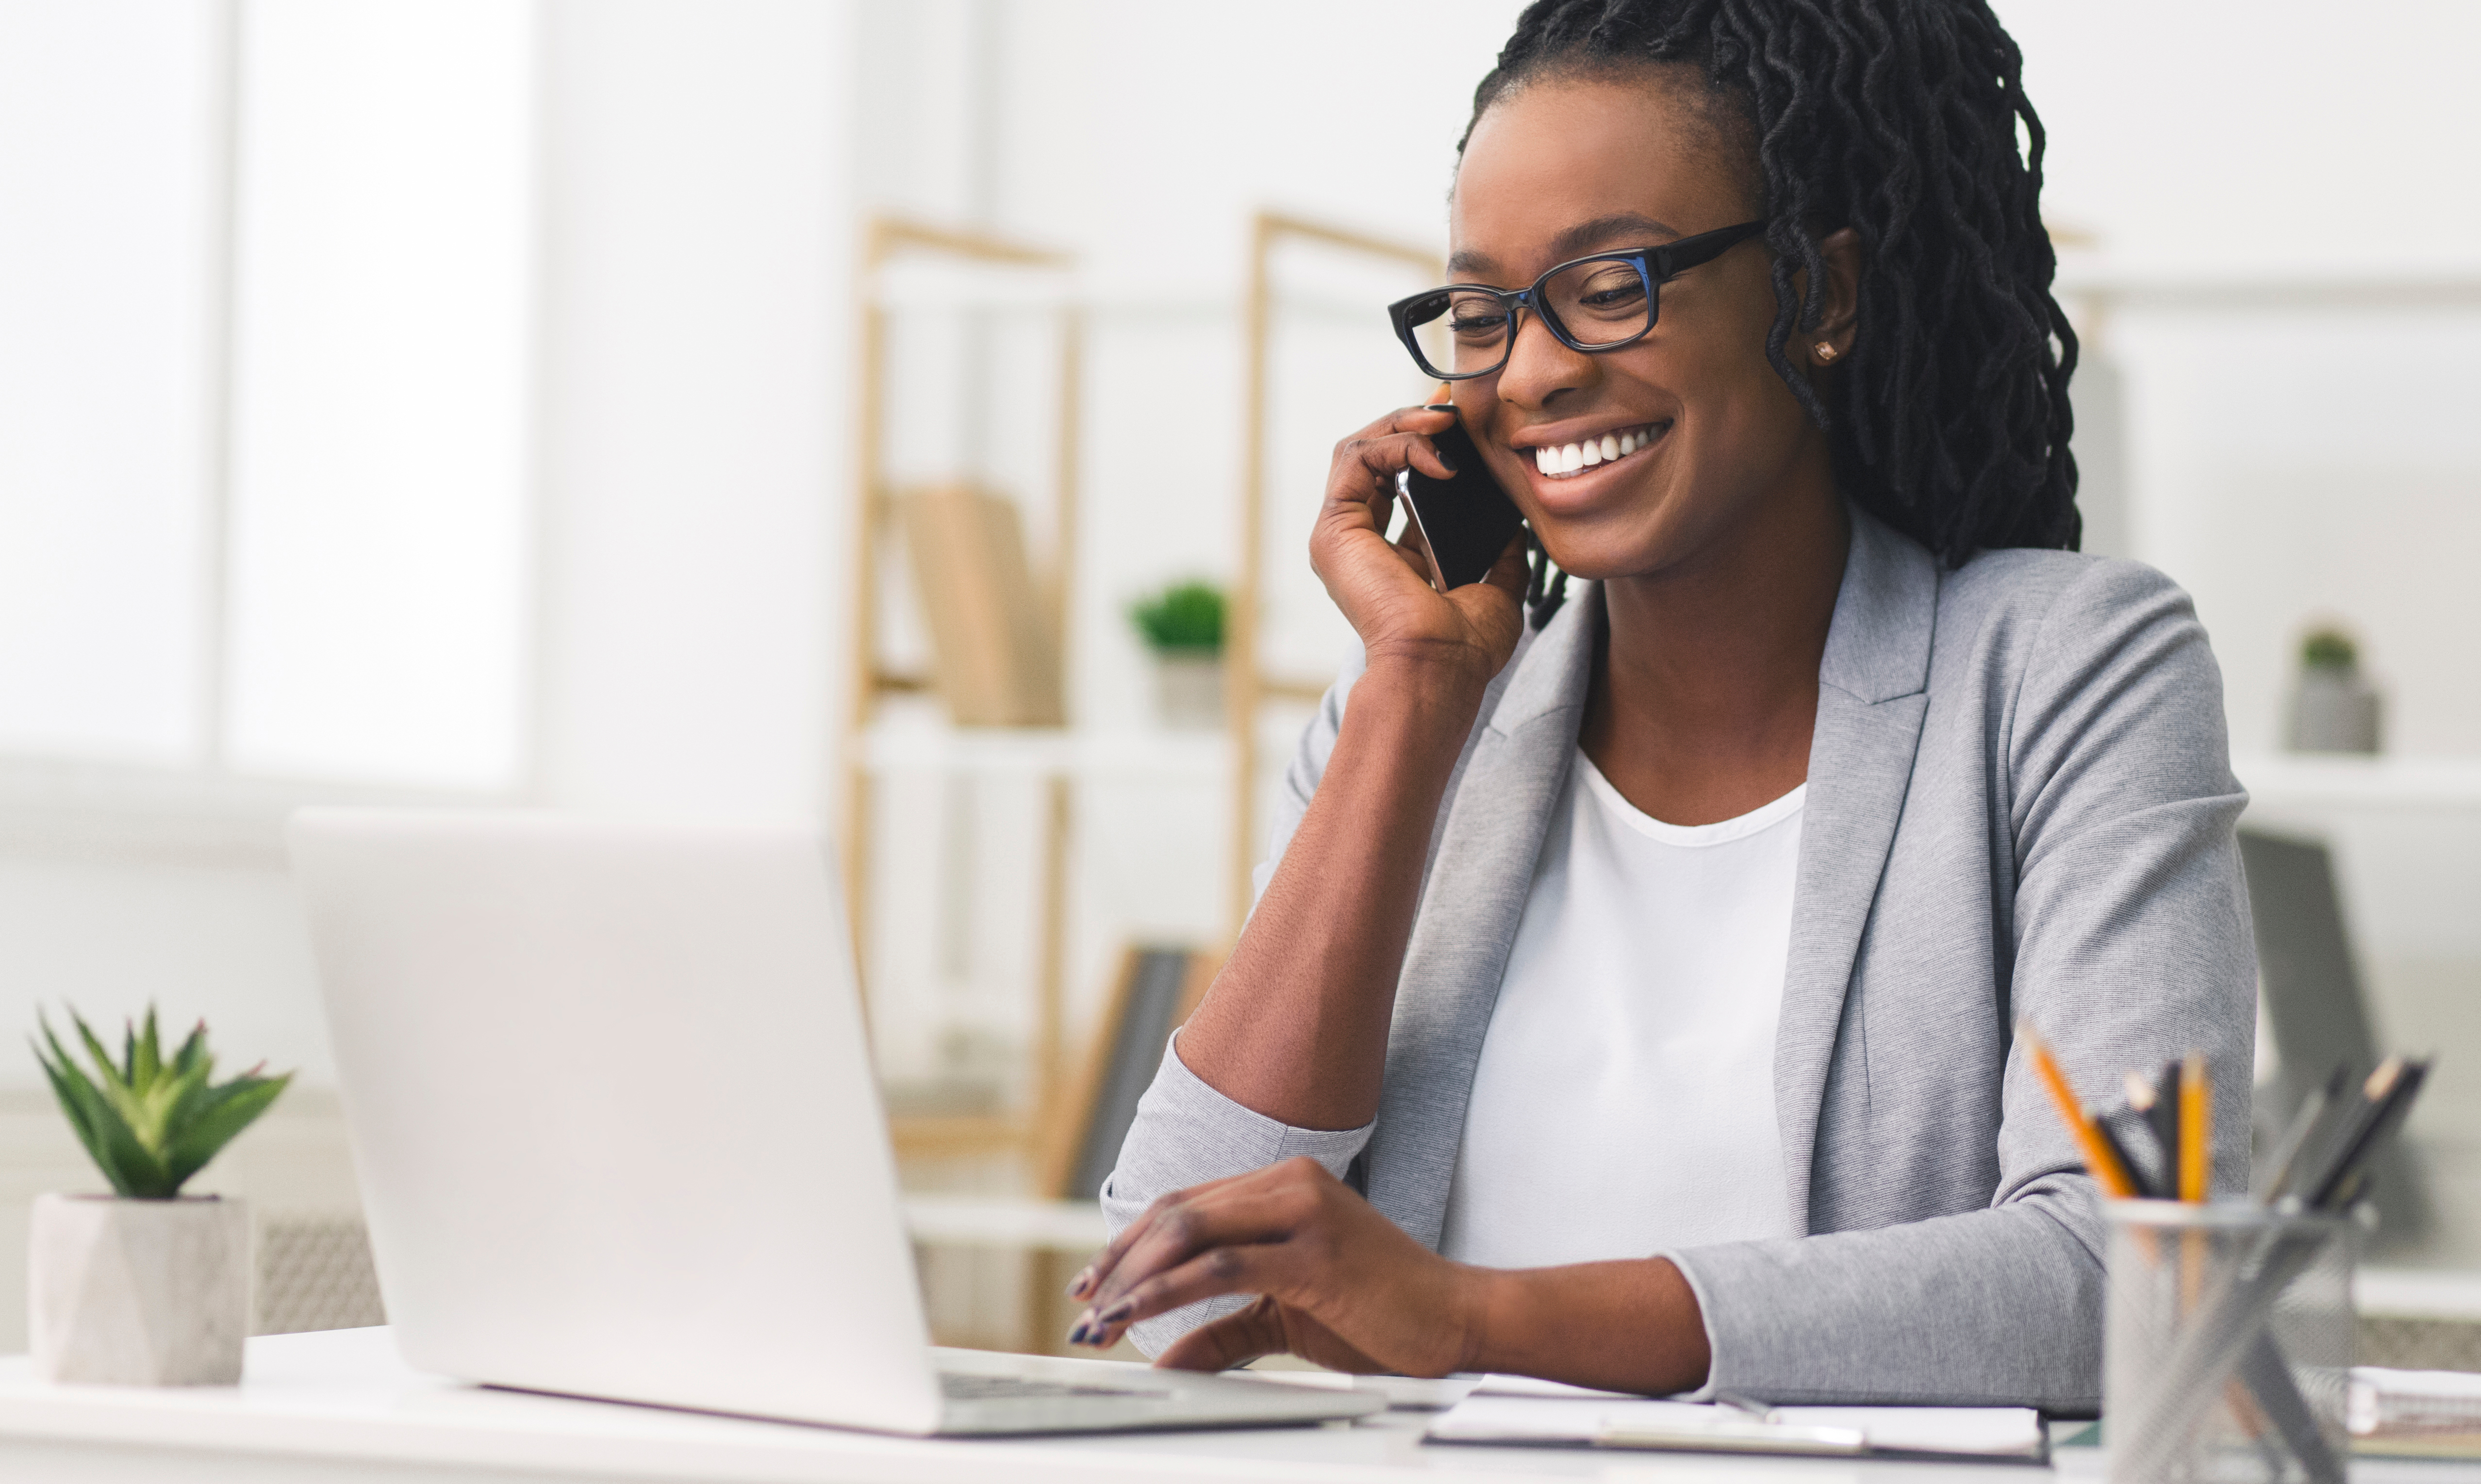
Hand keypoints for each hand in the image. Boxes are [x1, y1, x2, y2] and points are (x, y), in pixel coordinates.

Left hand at [1063, 1157, 1483, 1375]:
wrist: (1456, 1320)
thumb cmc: (1379, 1315)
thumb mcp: (1286, 1318)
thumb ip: (1224, 1332)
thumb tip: (1164, 1362)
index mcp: (1284, 1184)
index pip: (1186, 1204)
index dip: (1131, 1243)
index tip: (1092, 1282)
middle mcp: (1290, 1183)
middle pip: (1177, 1213)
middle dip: (1118, 1262)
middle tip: (1082, 1307)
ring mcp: (1304, 1212)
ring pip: (1192, 1231)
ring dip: (1133, 1280)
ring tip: (1098, 1319)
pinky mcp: (1315, 1253)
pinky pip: (1222, 1267)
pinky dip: (1170, 1293)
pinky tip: (1138, 1318)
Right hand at [1313, 404, 1528, 687]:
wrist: (1440, 667)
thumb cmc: (1463, 646)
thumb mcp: (1496, 588)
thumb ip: (1501, 555)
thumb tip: (1518, 526)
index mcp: (1389, 556)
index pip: (1399, 479)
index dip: (1427, 444)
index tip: (1462, 422)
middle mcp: (1358, 542)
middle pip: (1374, 456)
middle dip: (1413, 422)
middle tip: (1452, 405)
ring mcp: (1340, 535)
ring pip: (1359, 448)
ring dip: (1403, 424)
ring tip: (1445, 419)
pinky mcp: (1334, 529)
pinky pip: (1357, 459)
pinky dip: (1396, 444)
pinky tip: (1439, 454)